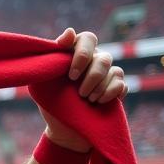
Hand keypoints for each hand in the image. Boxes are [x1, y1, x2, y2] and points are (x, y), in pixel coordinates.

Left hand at [36, 28, 126, 151]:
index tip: (70, 74)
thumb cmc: (51, 105)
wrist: (63, 132)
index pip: (86, 39)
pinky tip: (98, 103)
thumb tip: (69, 32)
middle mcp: (94, 61)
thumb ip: (52, 58)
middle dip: (91, 75)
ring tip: (86, 100)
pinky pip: (122, 84)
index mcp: (76, 56)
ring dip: (98, 88)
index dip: (82, 52)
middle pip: (102, 57)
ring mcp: (108, 74)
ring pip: (113, 70)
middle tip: (78, 91)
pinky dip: (109, 94)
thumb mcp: (42, 84)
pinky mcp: (117, 89)